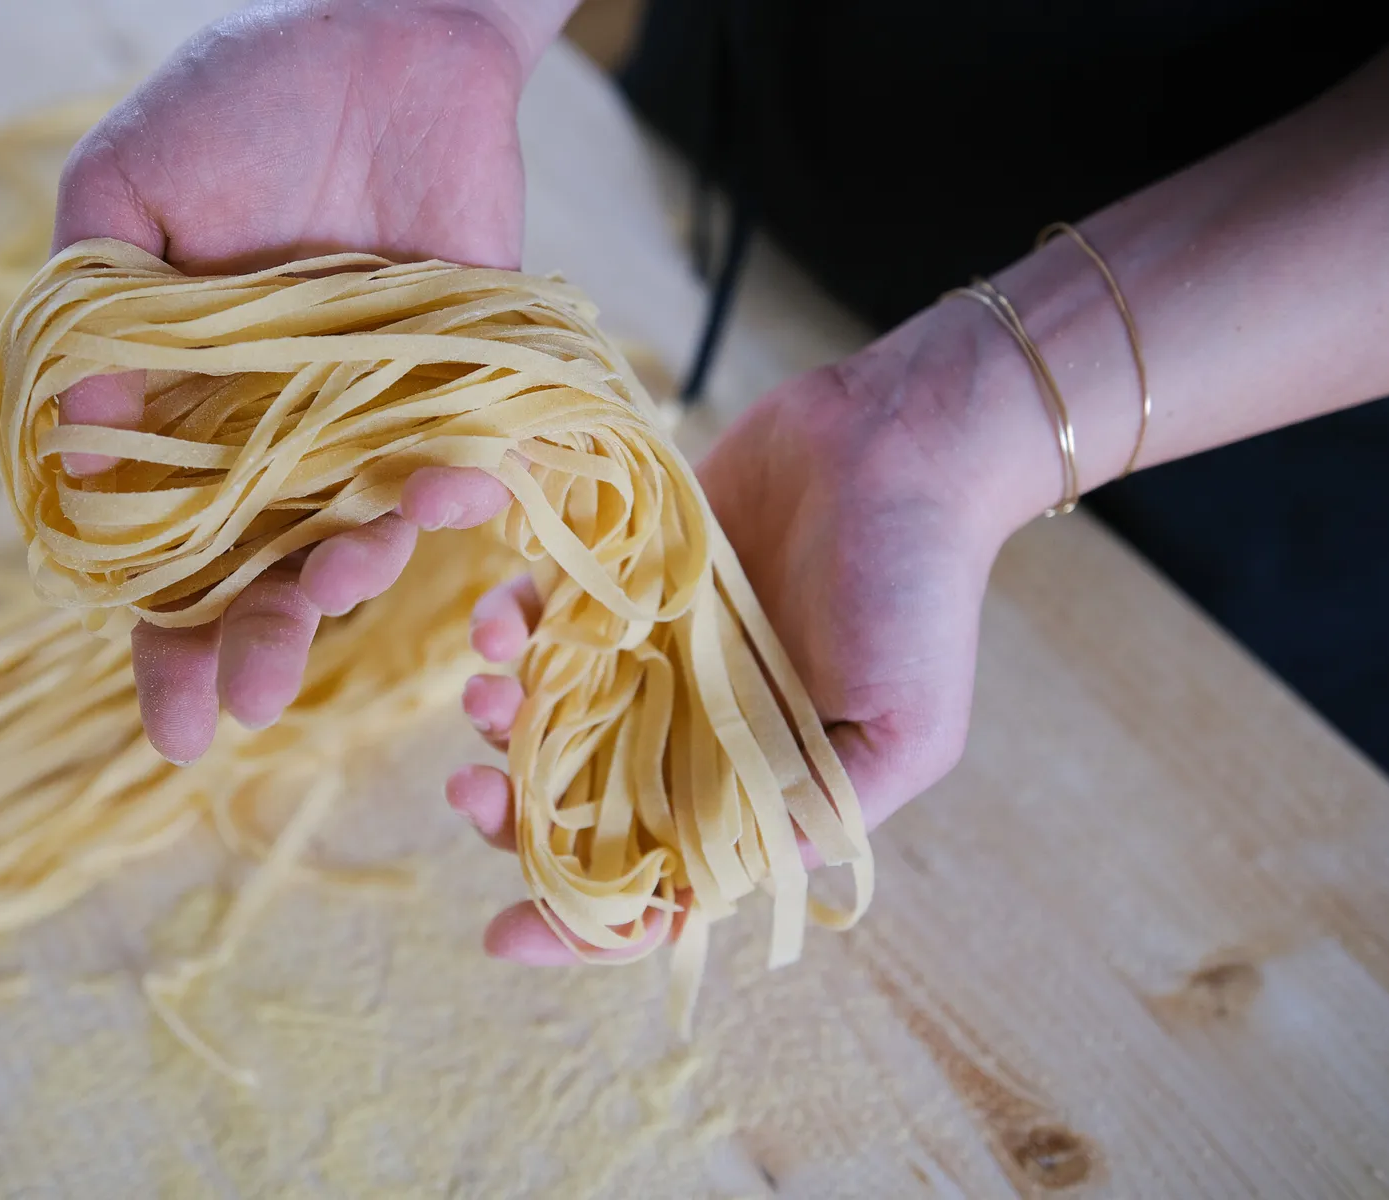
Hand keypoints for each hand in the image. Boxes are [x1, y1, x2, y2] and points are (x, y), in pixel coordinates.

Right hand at [53, 0, 553, 761]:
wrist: (396, 44)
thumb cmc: (245, 104)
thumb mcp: (131, 189)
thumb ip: (100, 309)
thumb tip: (78, 442)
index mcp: (182, 415)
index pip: (163, 558)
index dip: (165, 647)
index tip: (178, 729)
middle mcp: (277, 441)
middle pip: (263, 579)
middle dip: (260, 647)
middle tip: (261, 696)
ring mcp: (371, 425)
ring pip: (357, 542)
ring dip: (351, 575)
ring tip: (356, 562)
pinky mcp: (462, 394)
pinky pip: (462, 470)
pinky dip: (459, 496)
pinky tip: (455, 495)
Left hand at [451, 305, 1023, 961]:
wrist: (903, 443)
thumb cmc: (918, 590)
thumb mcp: (900, 730)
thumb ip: (817, 812)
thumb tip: (714, 888)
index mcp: (755, 784)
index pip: (658, 883)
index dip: (580, 924)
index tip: (502, 934)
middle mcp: (694, 728)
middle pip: (579, 805)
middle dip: (512, 816)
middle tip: (469, 793)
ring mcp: (656, 652)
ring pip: (550, 714)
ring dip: (503, 721)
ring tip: (488, 695)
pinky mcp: (628, 574)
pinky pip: (548, 613)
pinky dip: (512, 623)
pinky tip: (502, 616)